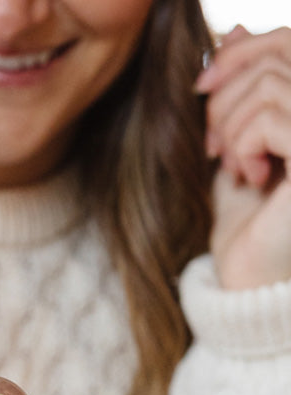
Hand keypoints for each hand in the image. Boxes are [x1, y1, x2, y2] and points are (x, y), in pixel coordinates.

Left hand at [196, 25, 290, 288]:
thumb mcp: (237, 139)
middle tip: (212, 143)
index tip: (202, 90)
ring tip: (233, 166)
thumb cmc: (247, 216)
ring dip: (233, 125)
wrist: (249, 277)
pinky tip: (250, 176)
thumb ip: (242, 86)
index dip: (240, 51)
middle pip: (281, 51)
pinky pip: (274, 115)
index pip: (290, 39)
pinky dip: (245, 142)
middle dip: (228, 92)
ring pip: (272, 83)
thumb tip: (235, 27)